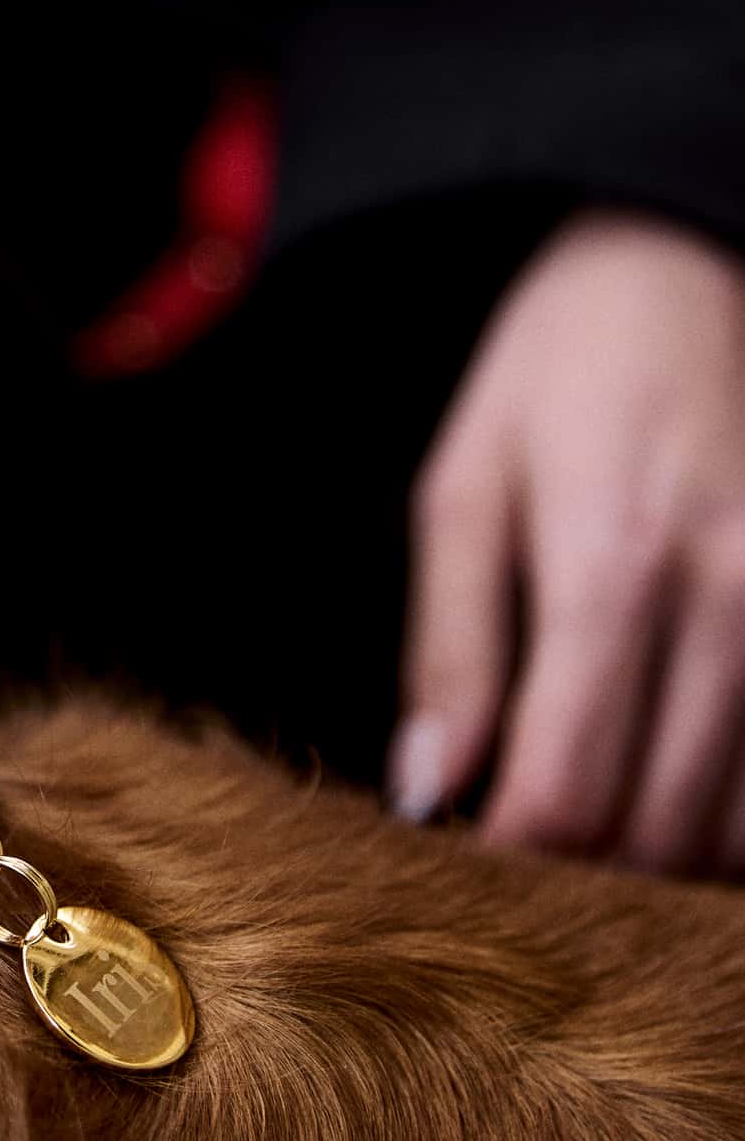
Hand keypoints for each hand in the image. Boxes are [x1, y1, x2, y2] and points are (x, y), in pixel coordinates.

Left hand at [391, 209, 744, 875]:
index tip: (466, 867)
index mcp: (613, 567)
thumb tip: (426, 795)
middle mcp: (732, 601)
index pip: (569, 789)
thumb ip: (449, 653)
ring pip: (738, 830)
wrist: (681, 267)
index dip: (510, 860)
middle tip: (517, 861)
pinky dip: (725, 819)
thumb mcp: (463, 494)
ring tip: (586, 825)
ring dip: (656, 860)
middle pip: (658, 829)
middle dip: (577, 874)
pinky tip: (667, 791)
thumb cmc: (553, 379)